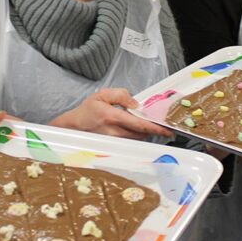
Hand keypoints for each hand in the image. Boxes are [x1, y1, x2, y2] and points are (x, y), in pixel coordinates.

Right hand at [50, 88, 171, 139]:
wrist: (74, 125)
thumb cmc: (88, 109)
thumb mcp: (102, 95)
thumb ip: (121, 95)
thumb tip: (136, 104)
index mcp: (112, 117)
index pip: (139, 125)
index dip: (155, 128)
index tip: (167, 130)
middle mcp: (114, 132)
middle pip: (141, 134)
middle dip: (153, 130)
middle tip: (162, 126)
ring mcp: (113, 141)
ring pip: (137, 139)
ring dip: (145, 133)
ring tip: (149, 126)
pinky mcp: (113, 146)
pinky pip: (130, 142)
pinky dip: (137, 136)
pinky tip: (137, 130)